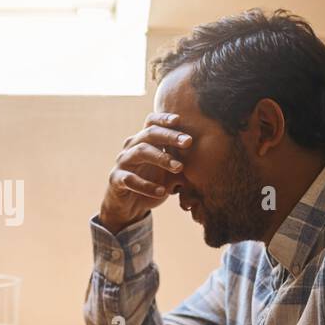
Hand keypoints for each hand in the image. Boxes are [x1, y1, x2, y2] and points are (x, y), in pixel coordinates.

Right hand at [99, 112, 192, 233]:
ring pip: (140, 152)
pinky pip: (130, 179)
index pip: (151, 122)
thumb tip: (207, 154)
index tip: (180, 120)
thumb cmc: (152, 183)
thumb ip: (179, 160)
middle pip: (148, 133)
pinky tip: (162, 192)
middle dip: (170, 136)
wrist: (128, 207)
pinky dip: (147, 186)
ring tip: (179, 168)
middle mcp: (131, 147)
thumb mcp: (167, 171)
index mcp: (143, 141)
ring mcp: (122, 162)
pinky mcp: (116, 180)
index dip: (163, 118)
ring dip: (161, 158)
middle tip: (188, 142)